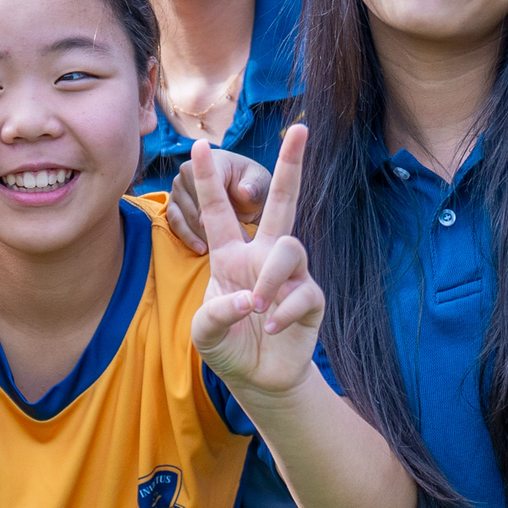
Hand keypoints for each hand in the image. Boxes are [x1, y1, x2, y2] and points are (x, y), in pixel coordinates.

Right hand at [165, 144, 270, 253]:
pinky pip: (175, 222)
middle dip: (210, 225)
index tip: (209, 225)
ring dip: (201, 234)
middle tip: (230, 245)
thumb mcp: (261, 184)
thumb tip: (244, 191)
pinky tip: (202, 249)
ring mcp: (178, 188)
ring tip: (218, 251)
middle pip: (194, 201)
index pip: (206, 182)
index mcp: (211, 161)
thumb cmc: (253, 185)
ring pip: (184, 215)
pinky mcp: (173, 205)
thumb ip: (254, 186)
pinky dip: (187, 237)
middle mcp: (188, 171)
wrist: (244, 192)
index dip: (208, 204)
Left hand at [190, 128, 324, 398]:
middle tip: (300, 128)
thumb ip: (215, 314)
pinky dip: (283, 311)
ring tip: (258, 310)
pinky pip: (303, 291)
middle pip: (281, 202)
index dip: (207, 181)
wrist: (258, 379)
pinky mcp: (311, 299)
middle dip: (290, 165)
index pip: (219, 211)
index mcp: (231, 256)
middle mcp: (263, 256)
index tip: (197, 147)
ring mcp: (290, 275)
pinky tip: (271, 329)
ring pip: (291, 247)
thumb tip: (251, 299)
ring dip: (271, 279)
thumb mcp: (204, 332)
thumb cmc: (228, 346)